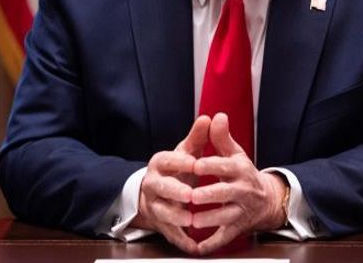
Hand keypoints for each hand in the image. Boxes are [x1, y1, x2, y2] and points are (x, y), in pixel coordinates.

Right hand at [133, 115, 210, 253]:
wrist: (157, 194)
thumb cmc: (176, 170)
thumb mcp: (185, 152)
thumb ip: (198, 137)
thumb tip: (209, 117)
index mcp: (160, 164)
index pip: (167, 160)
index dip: (179, 161)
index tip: (194, 162)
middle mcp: (154, 184)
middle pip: (161, 188)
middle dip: (175, 192)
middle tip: (190, 194)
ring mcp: (155, 205)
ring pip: (162, 212)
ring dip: (176, 218)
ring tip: (190, 220)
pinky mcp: (161, 224)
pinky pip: (170, 234)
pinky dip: (182, 241)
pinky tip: (194, 245)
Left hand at [190, 113, 287, 254]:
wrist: (266, 200)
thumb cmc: (242, 174)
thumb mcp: (235, 154)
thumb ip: (222, 138)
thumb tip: (216, 116)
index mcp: (240, 170)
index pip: (226, 166)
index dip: (212, 165)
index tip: (196, 164)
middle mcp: (242, 190)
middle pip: (226, 193)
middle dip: (209, 195)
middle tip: (192, 196)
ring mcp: (240, 211)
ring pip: (225, 217)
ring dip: (209, 220)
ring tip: (192, 221)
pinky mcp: (237, 228)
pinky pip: (225, 237)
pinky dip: (212, 244)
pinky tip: (198, 247)